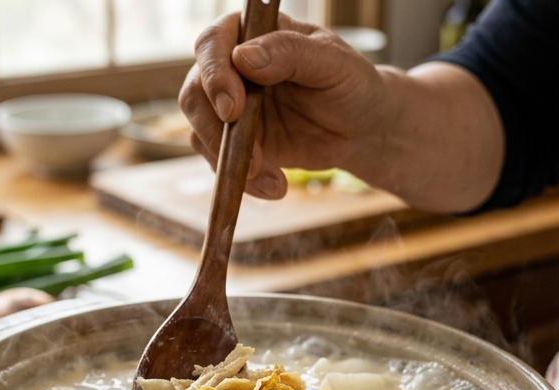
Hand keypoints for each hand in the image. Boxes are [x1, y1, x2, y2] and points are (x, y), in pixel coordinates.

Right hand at [182, 12, 389, 198]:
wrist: (363, 129)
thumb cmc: (351, 84)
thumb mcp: (333, 63)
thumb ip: (290, 53)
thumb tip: (244, 57)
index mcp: (252, 33)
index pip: (212, 44)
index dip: (215, 75)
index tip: (234, 109)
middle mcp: (233, 67)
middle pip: (195, 91)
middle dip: (214, 128)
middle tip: (249, 156)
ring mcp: (230, 106)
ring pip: (200, 130)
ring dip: (228, 159)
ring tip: (268, 177)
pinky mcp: (235, 141)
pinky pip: (219, 159)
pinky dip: (240, 179)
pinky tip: (273, 186)